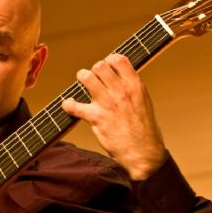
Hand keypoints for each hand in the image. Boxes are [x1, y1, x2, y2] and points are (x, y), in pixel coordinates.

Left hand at [62, 54, 166, 179]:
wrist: (142, 152)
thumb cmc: (143, 128)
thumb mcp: (143, 101)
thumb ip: (131, 87)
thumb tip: (118, 76)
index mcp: (134, 85)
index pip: (118, 59)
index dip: (109, 60)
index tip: (106, 67)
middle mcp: (121, 91)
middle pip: (99, 66)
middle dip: (94, 70)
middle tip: (93, 78)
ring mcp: (108, 103)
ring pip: (86, 78)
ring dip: (81, 79)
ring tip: (82, 85)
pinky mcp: (96, 118)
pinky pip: (74, 106)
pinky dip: (68, 105)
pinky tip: (68, 105)